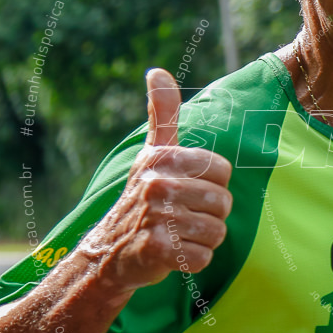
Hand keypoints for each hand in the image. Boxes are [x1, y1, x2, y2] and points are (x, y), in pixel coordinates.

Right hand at [76, 69, 232, 292]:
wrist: (109, 251)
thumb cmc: (142, 197)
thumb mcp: (152, 153)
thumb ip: (162, 114)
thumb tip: (157, 71)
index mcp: (163, 158)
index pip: (223, 171)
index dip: (211, 185)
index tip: (186, 191)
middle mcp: (157, 184)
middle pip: (223, 202)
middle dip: (209, 215)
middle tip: (181, 218)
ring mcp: (156, 217)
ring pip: (217, 231)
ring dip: (202, 240)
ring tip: (178, 235)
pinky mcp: (157, 250)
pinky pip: (204, 257)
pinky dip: (193, 261)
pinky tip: (172, 255)